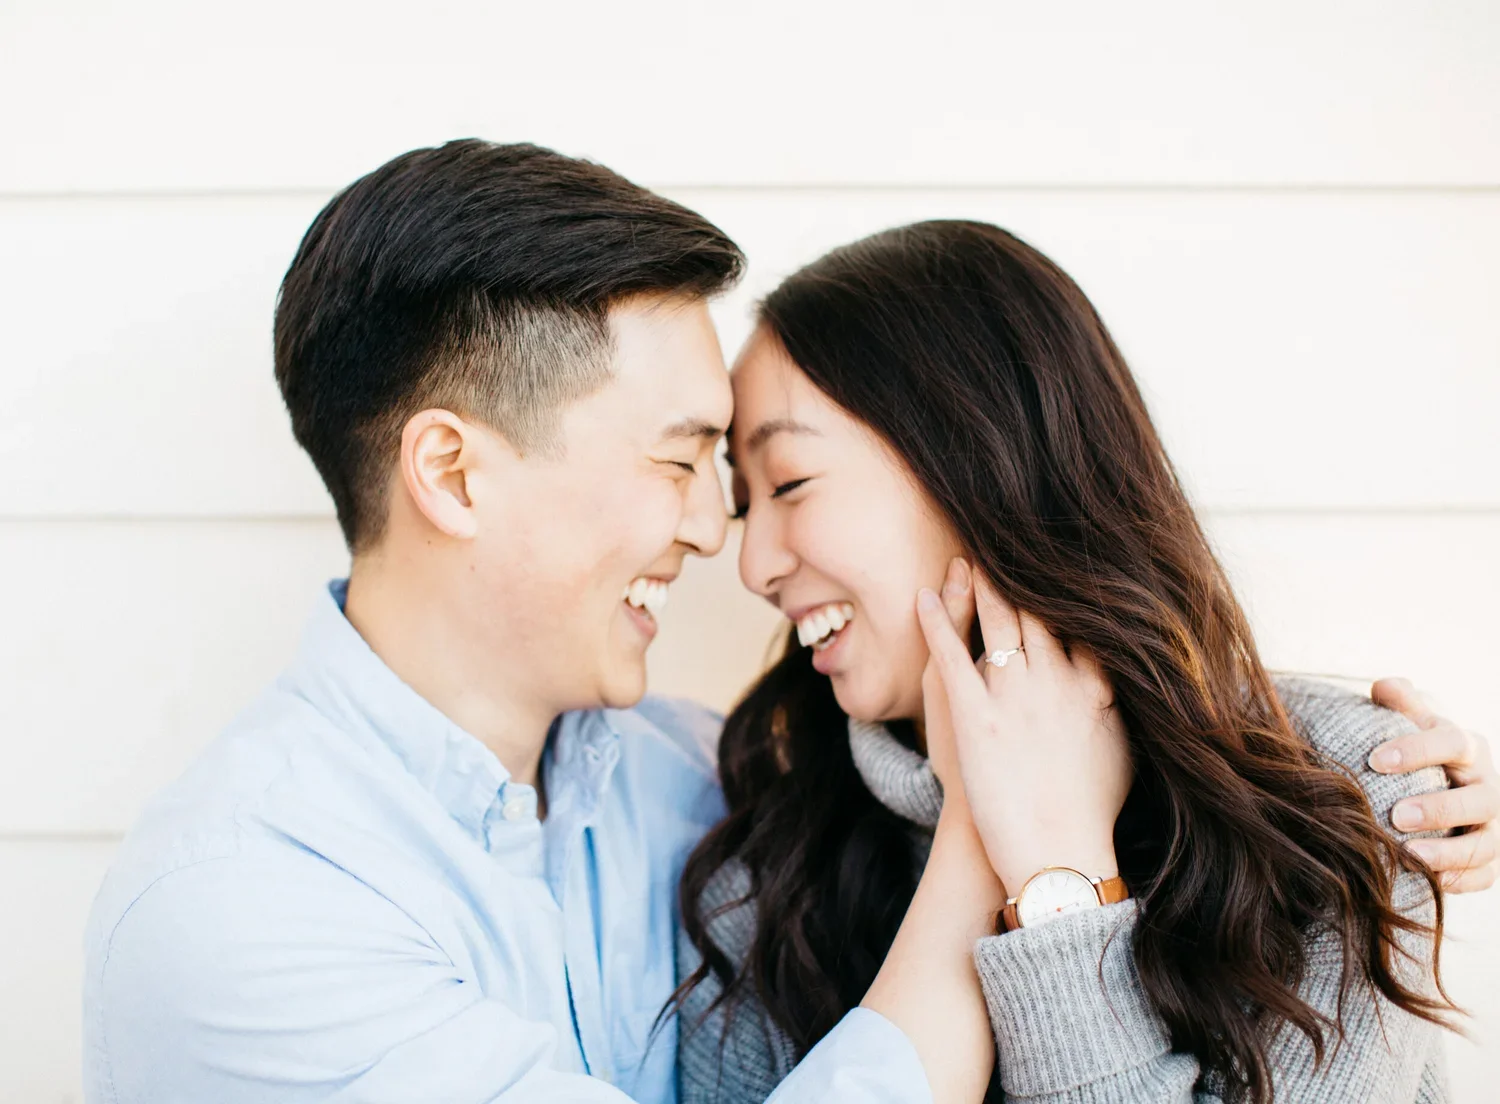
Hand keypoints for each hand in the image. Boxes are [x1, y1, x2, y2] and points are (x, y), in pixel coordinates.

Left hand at [917, 565, 1132, 895]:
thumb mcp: (1120, 754)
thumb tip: (1120, 688)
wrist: (1059, 856)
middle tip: (1003, 541)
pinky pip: (952, 656)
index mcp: (1094, 688)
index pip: (1081, 623)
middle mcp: (1056, 682)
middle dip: (1020, 575)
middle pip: (1037, 613)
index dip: (1067, 591)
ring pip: (996, 624)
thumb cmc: (1092, 814)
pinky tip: (923, 595)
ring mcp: (1014, 697)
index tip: (1057, 563)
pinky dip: (936, 622)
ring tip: (967, 556)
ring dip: (980, 586)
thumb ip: (1115, 711)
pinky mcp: (975, 717)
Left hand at [1368, 678, 1497, 892]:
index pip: (1452, 742)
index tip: (1375, 760)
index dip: (1417, 749)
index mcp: (1467, 747)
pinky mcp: (1491, 859)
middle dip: (1440, 809)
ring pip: (1485, 844)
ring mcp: (1495, 825)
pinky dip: (1462, 880)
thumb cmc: (1417, 750)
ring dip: (1450, 852)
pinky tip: (1432, 882)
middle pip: (1478, 799)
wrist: (1442, 783)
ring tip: (1409, 854)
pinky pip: (1486, 875)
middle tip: (1395, 815)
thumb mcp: (1410, 721)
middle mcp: (1489, 786)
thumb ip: (1398, 701)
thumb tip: (1385, 685)